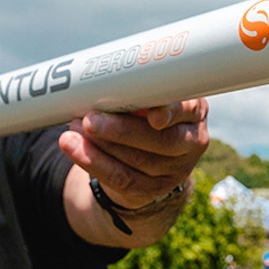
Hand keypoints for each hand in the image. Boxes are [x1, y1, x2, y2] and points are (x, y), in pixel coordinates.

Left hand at [58, 99, 209, 208]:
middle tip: (90, 119)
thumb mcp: (154, 96)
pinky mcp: (152, 189)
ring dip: (100, 145)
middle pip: (162, 140)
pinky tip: (73, 148)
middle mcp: (191, 142)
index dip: (172, 112)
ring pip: (137, 161)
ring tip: (73, 130)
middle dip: (122, 130)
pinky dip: (93, 162)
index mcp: (194, 112)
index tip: (153, 114)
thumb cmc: (145, 113)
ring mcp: (174, 171)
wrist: (147, 157)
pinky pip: (121, 179)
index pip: (188, 110)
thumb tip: (105, 78)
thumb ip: (142, 88)